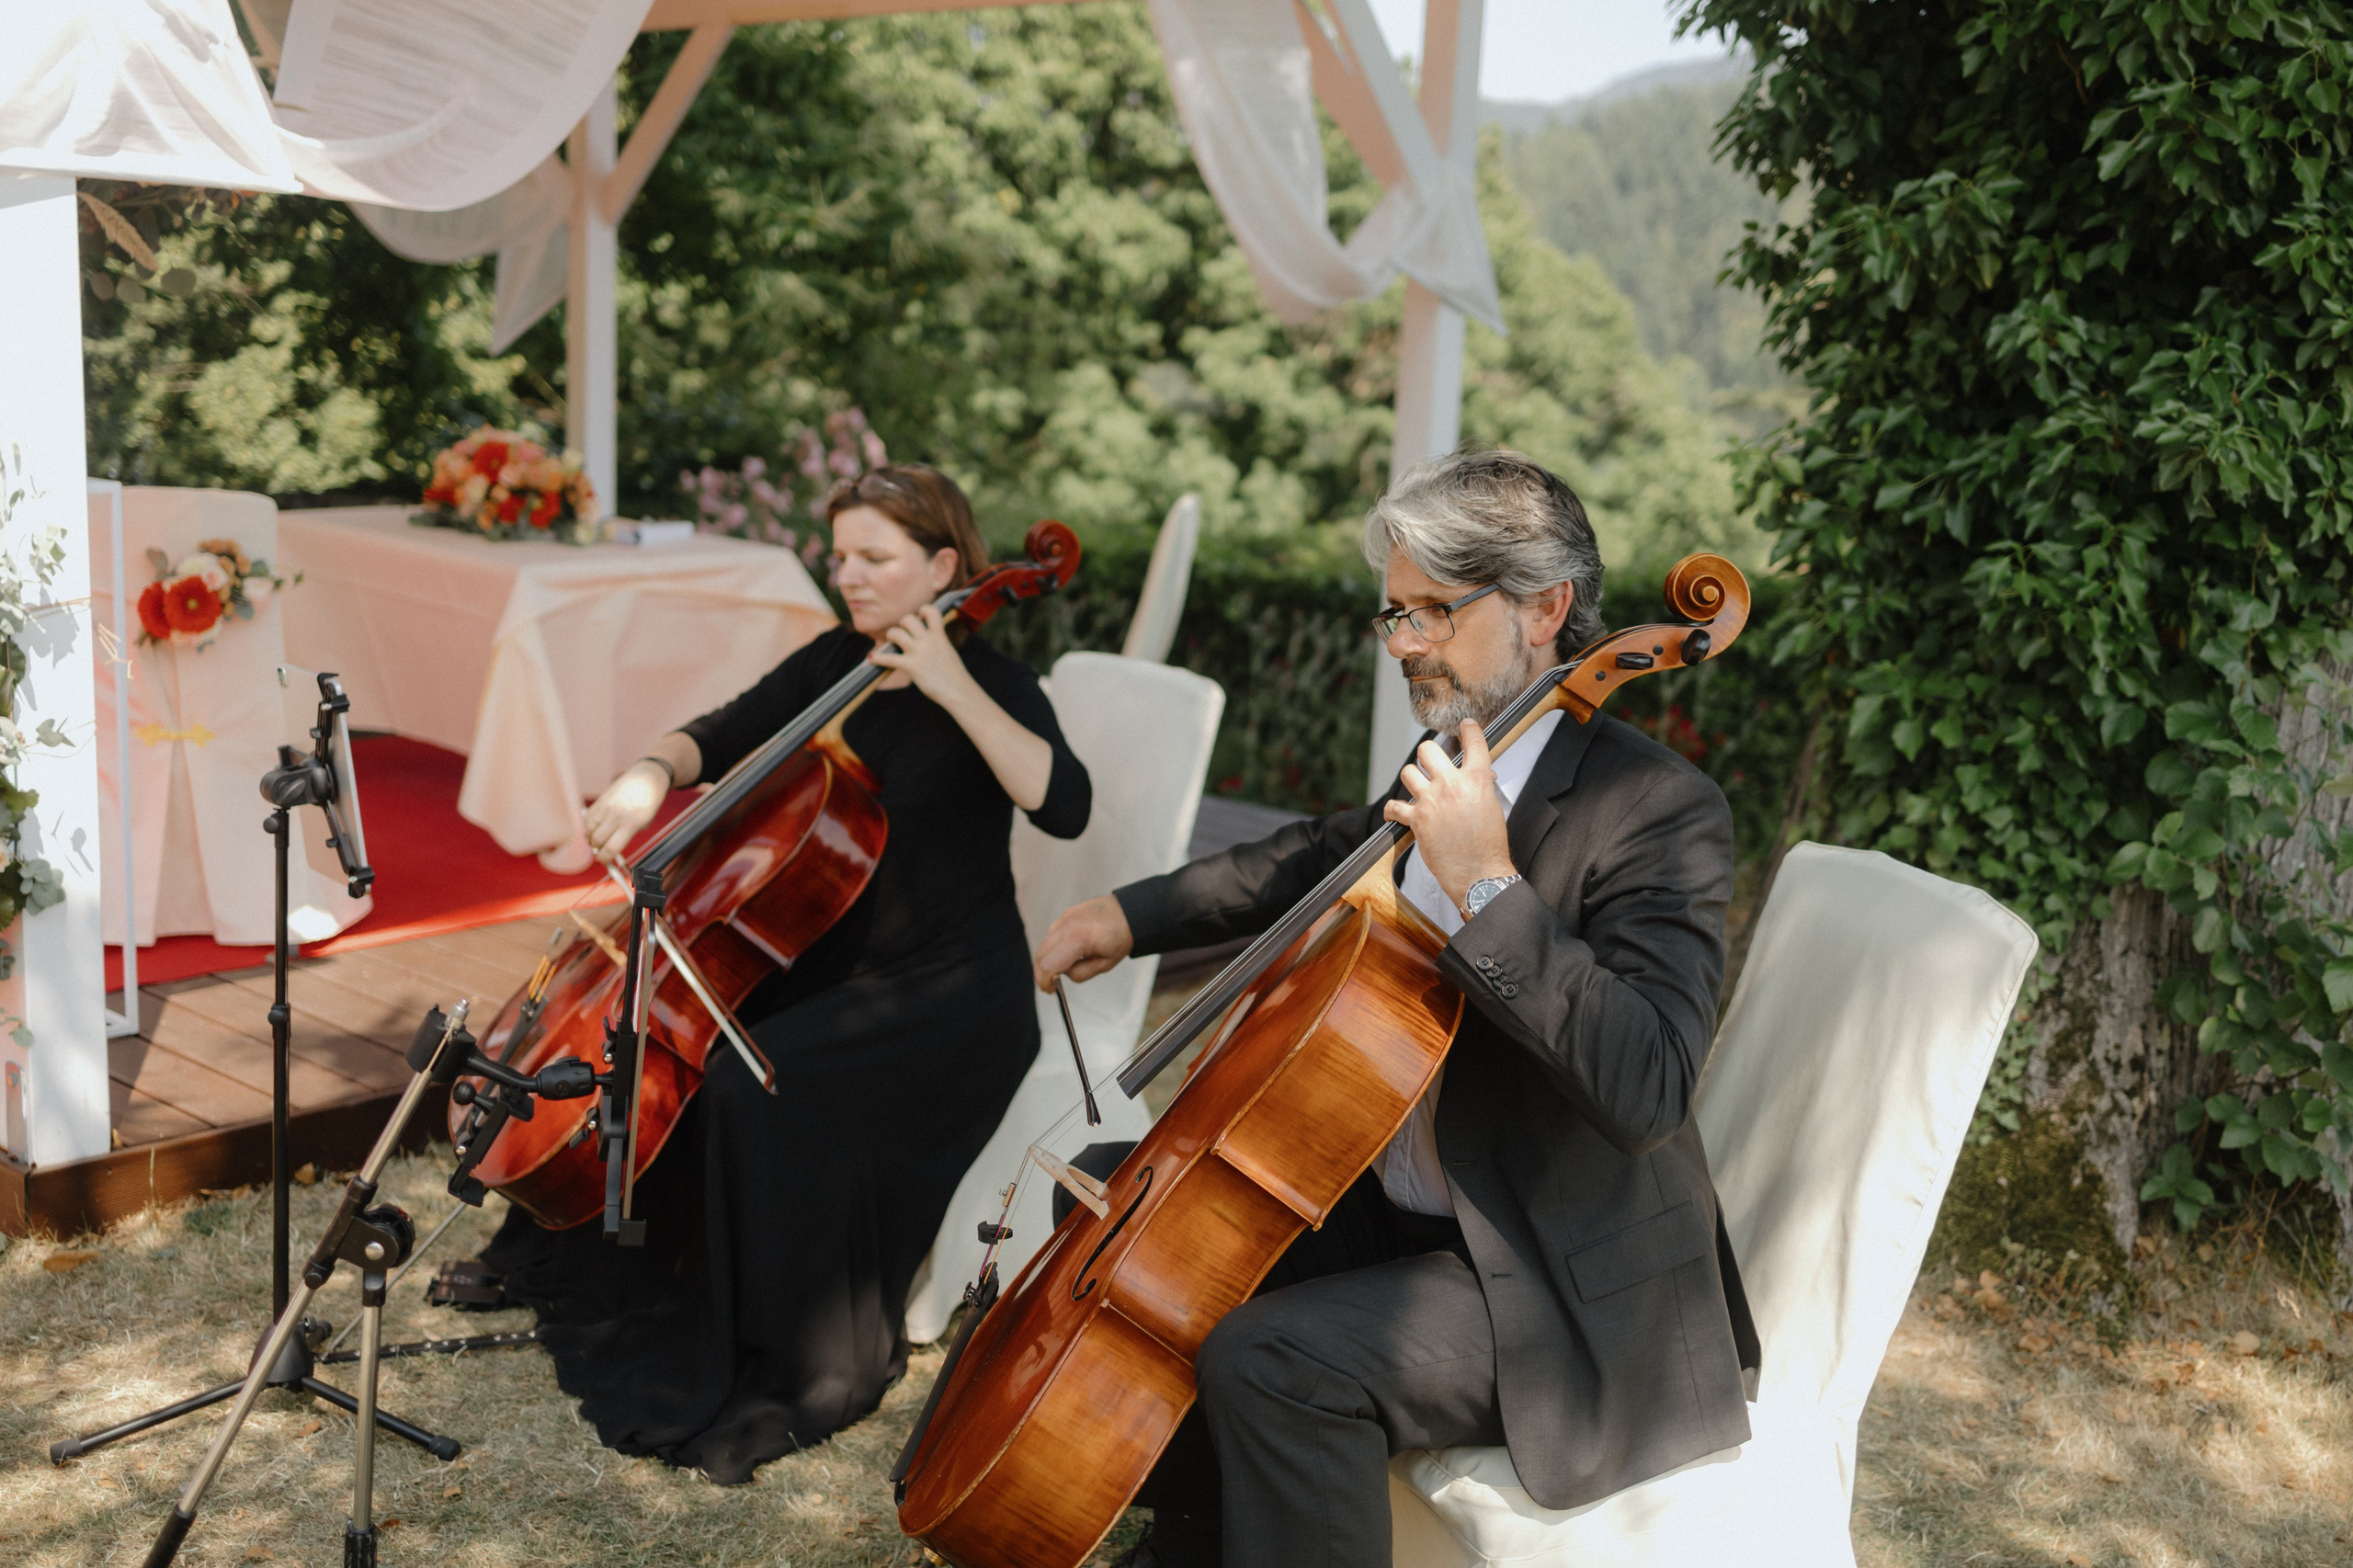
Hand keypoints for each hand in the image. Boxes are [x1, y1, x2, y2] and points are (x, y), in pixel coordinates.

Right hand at [584, 760, 669, 855]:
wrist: (647, 778)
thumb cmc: (648, 803)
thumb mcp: (643, 822)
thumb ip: (626, 836)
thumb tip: (609, 851)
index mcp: (632, 823)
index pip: (611, 848)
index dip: (604, 859)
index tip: (604, 861)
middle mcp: (617, 814)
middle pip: (596, 840)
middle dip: (597, 849)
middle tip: (601, 850)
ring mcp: (607, 806)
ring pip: (588, 830)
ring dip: (591, 838)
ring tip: (598, 838)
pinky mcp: (600, 799)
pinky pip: (587, 818)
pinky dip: (588, 826)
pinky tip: (596, 827)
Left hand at [867, 604, 977, 704]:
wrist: (959, 692)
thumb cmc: (955, 676)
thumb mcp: (949, 653)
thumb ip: (938, 643)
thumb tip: (930, 642)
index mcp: (940, 636)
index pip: (931, 611)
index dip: (923, 611)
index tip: (921, 618)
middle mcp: (928, 641)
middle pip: (908, 619)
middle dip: (903, 625)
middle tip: (903, 635)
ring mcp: (919, 653)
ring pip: (896, 633)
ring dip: (891, 637)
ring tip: (892, 644)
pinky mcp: (912, 666)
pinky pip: (888, 658)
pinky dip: (878, 658)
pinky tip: (872, 658)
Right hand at [1035, 894, 1133, 990]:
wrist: (1128, 912)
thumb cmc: (1120, 937)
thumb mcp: (1104, 965)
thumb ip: (1080, 973)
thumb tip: (1062, 975)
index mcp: (1077, 939)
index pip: (1048, 965)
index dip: (1044, 981)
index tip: (1049, 990)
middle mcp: (1066, 926)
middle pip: (1040, 955)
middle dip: (1041, 972)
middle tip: (1050, 984)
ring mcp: (1064, 918)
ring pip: (1043, 945)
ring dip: (1046, 960)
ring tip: (1061, 969)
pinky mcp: (1065, 915)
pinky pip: (1051, 935)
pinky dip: (1052, 948)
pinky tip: (1065, 954)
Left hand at [1383, 720, 1515, 914]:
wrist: (1479, 873)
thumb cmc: (1490, 844)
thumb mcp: (1492, 807)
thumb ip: (1481, 787)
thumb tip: (1480, 775)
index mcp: (1478, 779)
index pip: (1475, 741)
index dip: (1469, 729)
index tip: (1464, 725)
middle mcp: (1453, 784)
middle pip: (1427, 749)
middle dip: (1427, 755)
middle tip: (1431, 766)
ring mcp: (1432, 800)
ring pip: (1408, 772)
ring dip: (1412, 779)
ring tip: (1419, 790)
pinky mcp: (1416, 819)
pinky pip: (1394, 805)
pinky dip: (1394, 809)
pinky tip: (1400, 812)